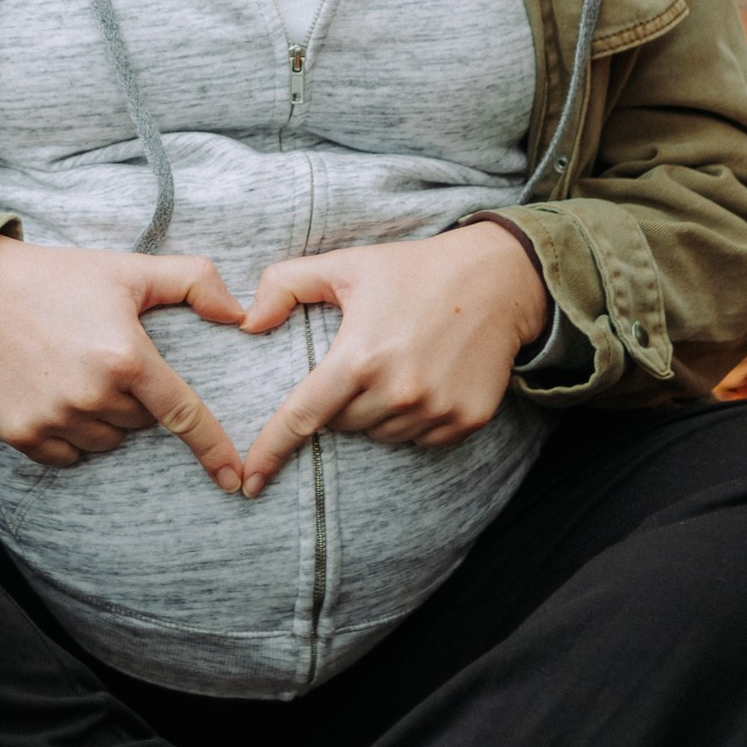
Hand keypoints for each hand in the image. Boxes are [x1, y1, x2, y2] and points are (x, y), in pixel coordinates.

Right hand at [0, 237, 248, 488]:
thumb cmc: (61, 279)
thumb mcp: (130, 270)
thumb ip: (193, 281)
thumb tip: (239, 314)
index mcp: (125, 357)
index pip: (182, 413)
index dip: (212, 447)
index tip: (233, 478)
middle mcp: (92, 395)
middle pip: (140, 422)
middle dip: (135, 398)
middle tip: (105, 357)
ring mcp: (55, 418)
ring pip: (106, 441)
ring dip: (103, 418)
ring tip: (77, 372)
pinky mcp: (23, 435)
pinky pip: (67, 455)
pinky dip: (70, 435)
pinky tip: (55, 395)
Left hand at [235, 222, 545, 498]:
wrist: (498, 279)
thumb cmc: (414, 270)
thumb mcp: (346, 265)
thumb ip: (285, 284)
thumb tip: (247, 322)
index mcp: (360, 355)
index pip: (303, 416)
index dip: (271, 451)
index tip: (249, 482)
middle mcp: (398, 390)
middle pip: (344, 426)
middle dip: (342, 402)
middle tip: (364, 361)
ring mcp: (436, 409)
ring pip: (382, 436)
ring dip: (378, 413)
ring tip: (399, 365)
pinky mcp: (467, 420)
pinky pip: (421, 440)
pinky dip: (415, 420)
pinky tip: (427, 380)